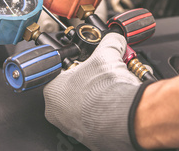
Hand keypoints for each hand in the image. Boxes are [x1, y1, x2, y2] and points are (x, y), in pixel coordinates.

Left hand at [43, 33, 141, 150]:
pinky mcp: (88, 140)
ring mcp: (72, 129)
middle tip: (103, 77)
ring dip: (96, 99)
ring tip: (112, 90)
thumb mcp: (106, 54)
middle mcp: (57, 113)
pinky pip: (94, 123)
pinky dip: (103, 114)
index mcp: (53, 90)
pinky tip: (115, 105)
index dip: (77, 67)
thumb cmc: (106, 90)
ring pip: (83, 108)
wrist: (124, 118)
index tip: (87, 66)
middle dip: (88, 83)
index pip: (60, 74)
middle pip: (73, 91)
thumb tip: (114, 38)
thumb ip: (108, 43)